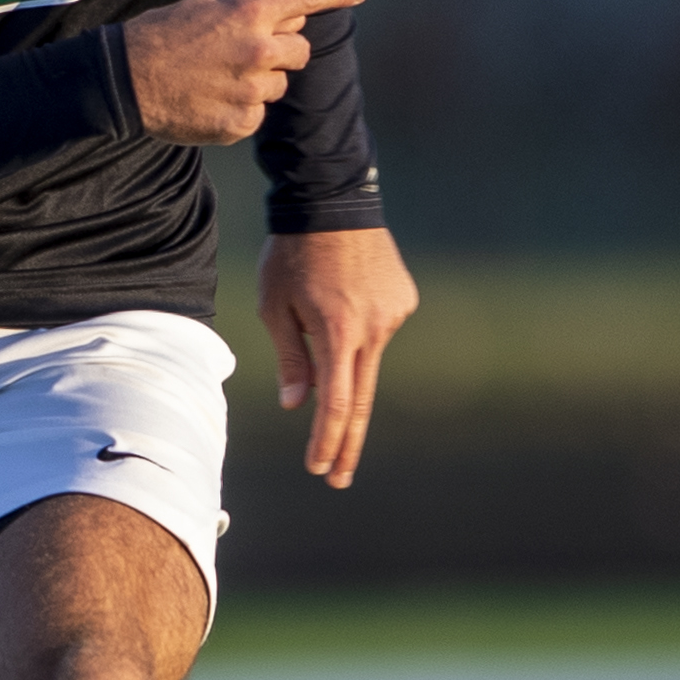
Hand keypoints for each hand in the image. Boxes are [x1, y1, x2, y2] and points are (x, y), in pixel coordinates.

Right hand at [122, 0, 369, 144]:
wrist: (126, 81)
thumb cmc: (160, 37)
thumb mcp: (204, 8)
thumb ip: (249, 12)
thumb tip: (287, 19)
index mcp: (248, 14)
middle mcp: (257, 51)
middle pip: (300, 51)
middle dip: (283, 52)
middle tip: (249, 54)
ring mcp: (251, 90)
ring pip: (279, 87)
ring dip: (259, 82)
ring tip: (218, 79)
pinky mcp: (241, 123)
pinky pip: (257, 115)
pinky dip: (240, 109)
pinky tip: (209, 101)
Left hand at [258, 226, 418, 489]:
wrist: (334, 200)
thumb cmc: (293, 254)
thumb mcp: (275, 306)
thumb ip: (292, 358)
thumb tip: (298, 404)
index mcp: (338, 333)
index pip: (335, 404)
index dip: (327, 441)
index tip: (319, 469)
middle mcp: (374, 329)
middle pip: (361, 400)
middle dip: (346, 443)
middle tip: (338, 479)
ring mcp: (394, 315)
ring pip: (367, 359)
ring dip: (345, 358)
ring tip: (320, 306)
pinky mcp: (404, 300)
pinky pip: (377, 329)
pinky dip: (358, 329)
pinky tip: (342, 295)